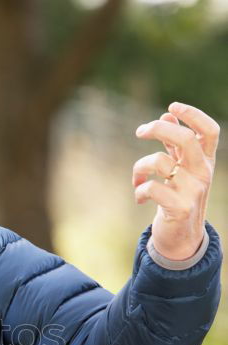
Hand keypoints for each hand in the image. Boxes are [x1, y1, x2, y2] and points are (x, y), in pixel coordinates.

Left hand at [132, 101, 218, 259]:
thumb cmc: (178, 197)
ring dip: (139, 167)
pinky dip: (139, 191)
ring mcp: (193, 191)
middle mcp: (202, 173)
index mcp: (205, 161)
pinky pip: (152, 188)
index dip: (193, 114)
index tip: (172, 106)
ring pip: (160, 162)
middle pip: (185, 139)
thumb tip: (167, 114)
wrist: (182, 238)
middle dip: (158, 129)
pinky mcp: (179, 208)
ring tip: (136, 179)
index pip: (209, 131)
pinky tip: (139, 197)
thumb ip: (175, 144)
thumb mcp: (181, 169)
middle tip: (140, 131)